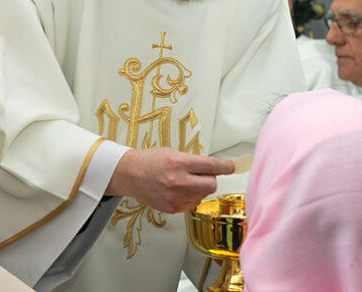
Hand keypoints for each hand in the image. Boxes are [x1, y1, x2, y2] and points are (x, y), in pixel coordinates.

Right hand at [105, 148, 234, 212]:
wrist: (129, 174)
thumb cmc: (150, 161)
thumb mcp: (173, 153)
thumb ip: (193, 161)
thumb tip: (213, 168)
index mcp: (179, 163)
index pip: (212, 166)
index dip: (226, 167)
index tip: (231, 167)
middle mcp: (178, 181)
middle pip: (211, 185)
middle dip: (210, 179)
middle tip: (202, 174)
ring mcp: (174, 197)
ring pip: (202, 195)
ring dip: (199, 189)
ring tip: (183, 181)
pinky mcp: (171, 208)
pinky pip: (192, 204)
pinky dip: (190, 197)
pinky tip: (177, 190)